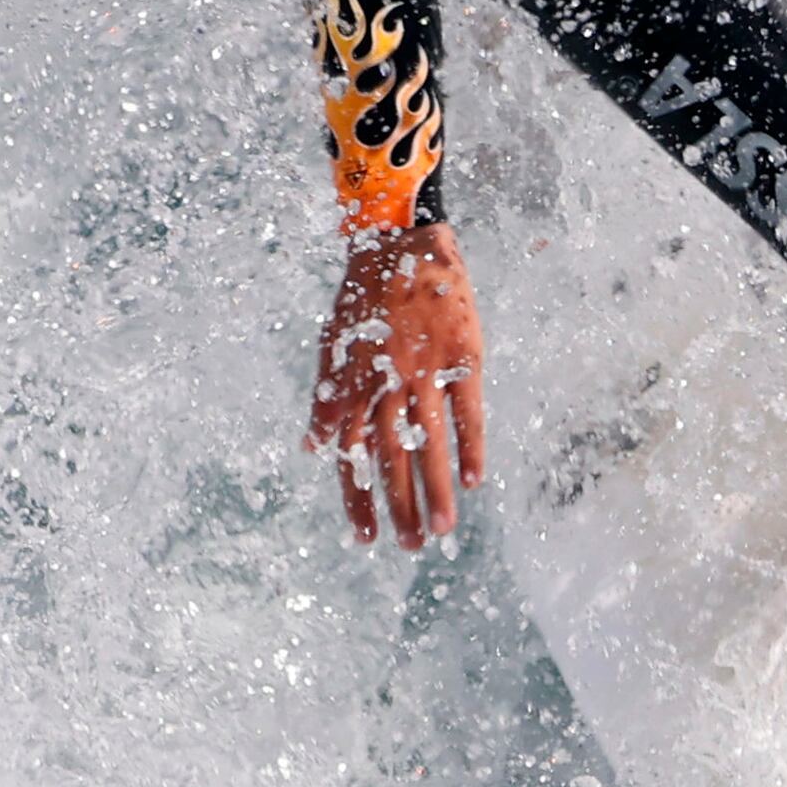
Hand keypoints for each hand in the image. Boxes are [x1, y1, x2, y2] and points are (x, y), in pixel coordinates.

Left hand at [311, 217, 486, 548]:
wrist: (402, 238)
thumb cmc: (364, 293)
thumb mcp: (333, 342)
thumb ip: (327, 397)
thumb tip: (313, 447)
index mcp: (353, 382)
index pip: (353, 455)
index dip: (358, 498)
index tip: (366, 537)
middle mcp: (386, 382)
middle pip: (392, 457)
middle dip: (399, 506)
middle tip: (408, 547)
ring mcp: (425, 370)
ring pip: (429, 443)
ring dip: (434, 489)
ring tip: (440, 530)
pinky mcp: (462, 356)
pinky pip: (467, 410)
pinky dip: (470, 446)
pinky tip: (474, 480)